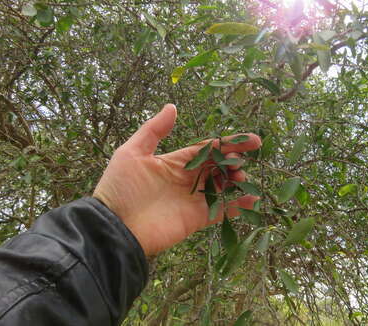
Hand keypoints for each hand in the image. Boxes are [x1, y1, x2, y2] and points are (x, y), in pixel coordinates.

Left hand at [93, 104, 261, 255]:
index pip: (207, 149)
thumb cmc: (119, 188)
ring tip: (242, 177)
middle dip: (234, 161)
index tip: (252, 141)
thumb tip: (172, 106)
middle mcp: (186, 180)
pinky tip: (253, 198)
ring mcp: (192, 200)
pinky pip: (222, 210)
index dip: (228, 144)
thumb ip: (154, 130)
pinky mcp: (197, 219)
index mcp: (174, 162)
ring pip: (222, 187)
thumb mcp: (132, 153)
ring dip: (237, 180)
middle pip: (218, 166)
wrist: (114, 227)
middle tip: (242, 161)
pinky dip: (239, 205)